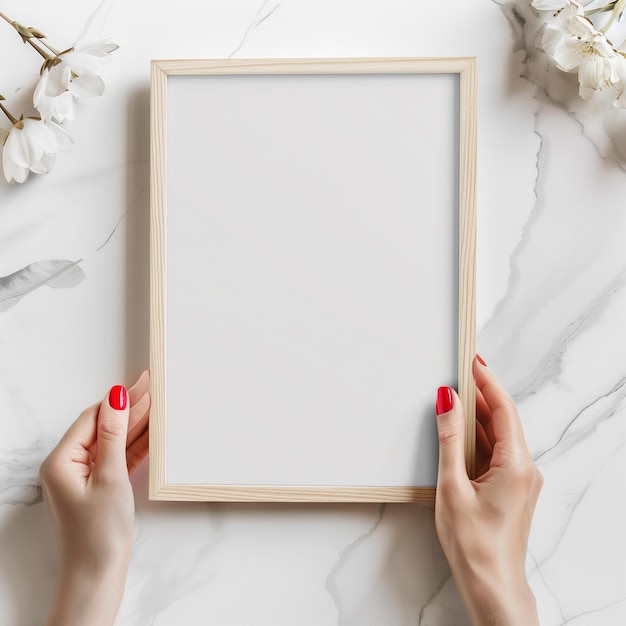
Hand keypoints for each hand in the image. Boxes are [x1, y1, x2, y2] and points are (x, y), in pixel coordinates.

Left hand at [41, 371, 149, 625]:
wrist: (98, 575)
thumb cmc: (98, 533)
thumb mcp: (110, 477)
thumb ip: (114, 435)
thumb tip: (115, 399)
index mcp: (62, 460)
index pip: (93, 418)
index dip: (118, 400)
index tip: (140, 383)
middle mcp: (70, 465)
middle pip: (103, 426)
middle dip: (129, 407)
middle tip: (152, 386)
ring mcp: (86, 476)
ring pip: (114, 441)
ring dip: (135, 424)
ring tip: (157, 403)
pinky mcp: (101, 486)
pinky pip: (119, 457)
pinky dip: (135, 445)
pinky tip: (152, 431)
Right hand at [434, 357, 541, 625]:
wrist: (491, 584)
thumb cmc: (473, 543)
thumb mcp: (452, 485)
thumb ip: (449, 439)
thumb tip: (447, 401)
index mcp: (516, 465)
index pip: (503, 409)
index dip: (487, 382)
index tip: (473, 361)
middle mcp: (524, 468)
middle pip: (502, 419)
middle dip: (481, 394)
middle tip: (459, 373)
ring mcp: (520, 479)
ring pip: (498, 435)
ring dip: (477, 416)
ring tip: (455, 397)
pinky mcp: (511, 488)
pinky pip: (496, 451)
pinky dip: (478, 437)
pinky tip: (460, 432)